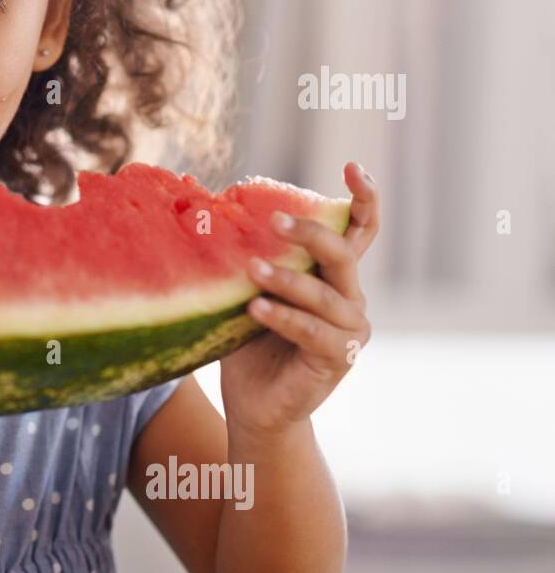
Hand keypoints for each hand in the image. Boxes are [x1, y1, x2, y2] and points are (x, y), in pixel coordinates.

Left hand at [220, 161, 378, 438]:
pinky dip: (284, 317)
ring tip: (252, 270)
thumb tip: (209, 210)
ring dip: (288, 279)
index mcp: (333, 278)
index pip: (359, 232)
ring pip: (326, 294)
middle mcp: (350, 300)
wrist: (256, 406)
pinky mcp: (338, 359)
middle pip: (343, 254)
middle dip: (310, 233)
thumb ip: (248, 258)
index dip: (363, 198)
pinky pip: (313, 331)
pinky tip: (255, 308)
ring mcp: (349, 330)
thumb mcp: (247, 293)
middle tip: (273, 220)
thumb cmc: (250, 345)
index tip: (352, 166)